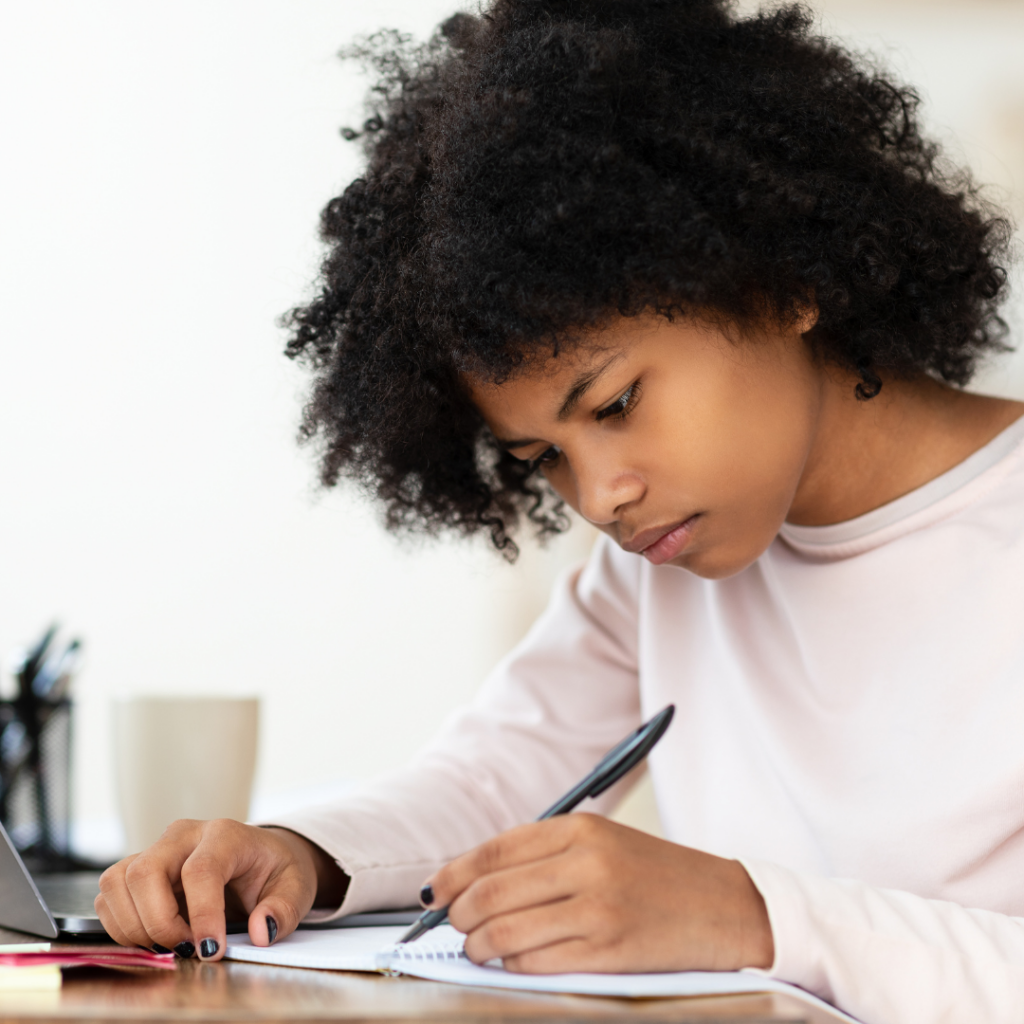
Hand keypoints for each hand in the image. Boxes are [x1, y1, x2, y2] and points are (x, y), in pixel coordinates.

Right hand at [95, 819, 346, 958]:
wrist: (262, 858)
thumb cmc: (275, 871)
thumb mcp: (297, 888)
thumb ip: (284, 909)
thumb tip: (261, 930)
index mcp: (226, 834)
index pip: (201, 870)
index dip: (201, 915)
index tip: (211, 951)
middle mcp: (185, 835)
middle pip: (145, 871)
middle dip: (159, 921)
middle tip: (186, 948)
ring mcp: (158, 849)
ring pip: (118, 881)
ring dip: (135, 925)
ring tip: (171, 942)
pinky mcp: (138, 868)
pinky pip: (109, 895)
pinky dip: (122, 924)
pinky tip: (153, 935)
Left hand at [422, 814, 772, 973]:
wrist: (726, 907)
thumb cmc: (657, 875)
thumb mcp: (603, 844)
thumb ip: (545, 856)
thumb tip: (475, 880)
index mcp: (581, 829)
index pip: (495, 851)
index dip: (455, 873)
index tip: (436, 892)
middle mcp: (586, 863)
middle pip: (492, 891)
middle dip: (459, 914)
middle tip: (454, 925)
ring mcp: (598, 909)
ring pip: (506, 931)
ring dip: (479, 946)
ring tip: (478, 949)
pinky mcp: (609, 952)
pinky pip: (537, 963)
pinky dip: (512, 966)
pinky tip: (513, 962)